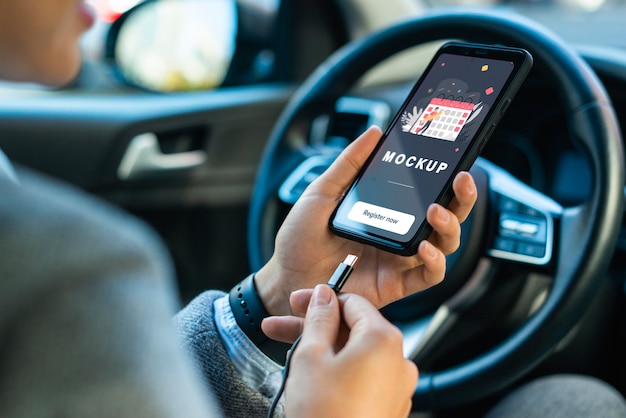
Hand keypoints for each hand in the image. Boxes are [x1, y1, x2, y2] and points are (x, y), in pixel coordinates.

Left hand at [255, 125, 476, 315]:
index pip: (425, 192)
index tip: (453, 157)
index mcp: (385, 210)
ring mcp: (400, 260)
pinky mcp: (397, 284)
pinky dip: (435, 262)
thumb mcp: (321, 194)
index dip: (445, 177)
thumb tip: (375, 133)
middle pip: (445, 216)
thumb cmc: (300, 239)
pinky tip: (424, 248)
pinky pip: (429, 275)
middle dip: (461, 199)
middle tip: (460, 180)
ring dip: (449, 226)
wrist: (285, 278)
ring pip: (445, 244)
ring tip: (436, 211)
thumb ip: (348, 165)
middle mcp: (399, 234)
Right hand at [284, 285, 416, 417]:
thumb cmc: (325, 415)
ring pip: (356, 355)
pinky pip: (364, 378)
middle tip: (283, 327)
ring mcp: (398, 388)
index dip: (321, 300)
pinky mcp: (390, 408)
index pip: (352, 303)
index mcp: (384, 340)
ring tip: (290, 356)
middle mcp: (399, 361)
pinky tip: (313, 378)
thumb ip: (319, 319)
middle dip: (316, 327)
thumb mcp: (311, 356)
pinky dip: (340, 372)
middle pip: (354, 330)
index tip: (297, 302)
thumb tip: (324, 296)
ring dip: (324, 350)